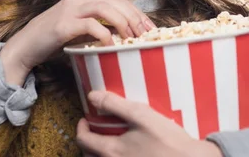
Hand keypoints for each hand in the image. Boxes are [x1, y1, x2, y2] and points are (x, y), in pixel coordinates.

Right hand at [0, 0, 154, 84]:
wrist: (26, 46)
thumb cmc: (56, 39)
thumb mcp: (81, 28)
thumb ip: (100, 25)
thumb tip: (127, 32)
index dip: (136, 12)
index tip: (150, 28)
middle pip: (115, 1)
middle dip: (134, 17)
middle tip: (146, 34)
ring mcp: (70, 8)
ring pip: (105, 8)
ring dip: (123, 23)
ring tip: (132, 38)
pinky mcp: (63, 24)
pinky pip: (90, 25)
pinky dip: (104, 34)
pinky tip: (111, 45)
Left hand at [76, 91, 222, 156]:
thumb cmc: (167, 140)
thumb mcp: (141, 115)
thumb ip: (115, 104)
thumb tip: (93, 96)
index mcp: (110, 151)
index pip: (84, 140)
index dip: (81, 128)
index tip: (85, 119)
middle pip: (88, 156)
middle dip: (88, 143)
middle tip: (95, 131)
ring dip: (98, 154)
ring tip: (108, 143)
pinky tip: (125, 153)